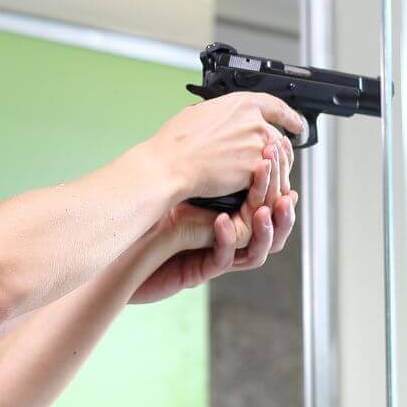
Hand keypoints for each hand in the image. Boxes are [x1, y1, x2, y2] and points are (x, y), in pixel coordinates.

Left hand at [131, 149, 298, 304]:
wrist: (122, 250)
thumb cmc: (149, 219)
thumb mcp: (183, 190)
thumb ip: (207, 173)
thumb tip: (223, 135)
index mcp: (231, 219)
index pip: (265, 202)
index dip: (277, 184)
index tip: (279, 159)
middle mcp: (230, 241)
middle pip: (271, 228)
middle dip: (280, 206)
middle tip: (284, 187)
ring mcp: (216, 257)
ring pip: (257, 249)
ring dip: (264, 228)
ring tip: (264, 208)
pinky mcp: (201, 271)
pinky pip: (223, 258)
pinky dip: (226, 241)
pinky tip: (223, 222)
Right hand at [146, 92, 305, 199]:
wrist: (171, 165)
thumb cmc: (175, 143)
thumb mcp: (197, 113)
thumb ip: (219, 114)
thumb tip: (219, 118)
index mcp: (241, 104)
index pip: (277, 107)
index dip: (290, 116)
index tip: (297, 123)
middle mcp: (255, 122)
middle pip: (280, 138)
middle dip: (278, 152)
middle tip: (270, 161)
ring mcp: (258, 145)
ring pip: (278, 161)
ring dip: (274, 171)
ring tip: (263, 180)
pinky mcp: (256, 169)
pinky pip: (270, 179)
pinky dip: (266, 186)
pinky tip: (258, 190)